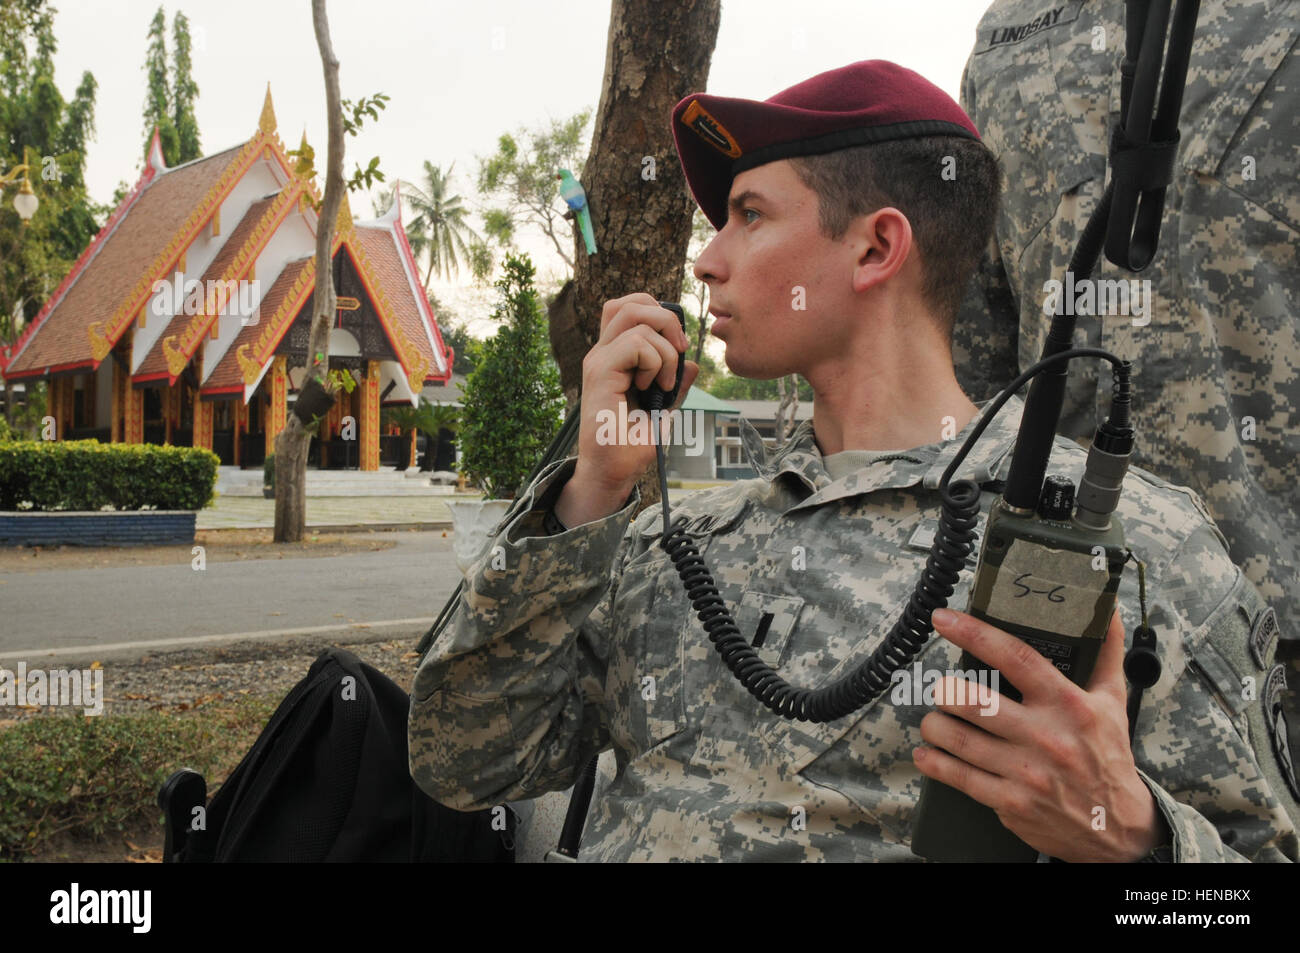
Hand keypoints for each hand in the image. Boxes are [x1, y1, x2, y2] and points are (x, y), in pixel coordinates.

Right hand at [556, 293, 698, 525]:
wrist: (614, 471)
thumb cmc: (632, 444)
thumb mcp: (664, 408)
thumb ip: (676, 383)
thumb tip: (693, 363)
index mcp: (615, 356)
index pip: (631, 308)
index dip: (659, 314)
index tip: (678, 346)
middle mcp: (603, 353)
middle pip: (631, 302)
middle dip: (667, 319)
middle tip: (679, 352)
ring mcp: (599, 360)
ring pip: (636, 317)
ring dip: (665, 349)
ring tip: (664, 382)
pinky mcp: (600, 372)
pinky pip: (637, 343)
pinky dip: (657, 362)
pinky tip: (653, 388)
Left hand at [912, 607, 1165, 861]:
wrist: (1116, 827)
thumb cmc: (1108, 756)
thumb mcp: (1113, 702)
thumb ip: (1105, 653)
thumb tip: (1104, 609)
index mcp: (1068, 704)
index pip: (1016, 658)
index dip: (975, 634)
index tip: (943, 619)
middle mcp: (1045, 736)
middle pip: (974, 702)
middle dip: (945, 691)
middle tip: (941, 688)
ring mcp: (1025, 772)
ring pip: (958, 739)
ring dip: (935, 724)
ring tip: (935, 718)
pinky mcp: (1010, 802)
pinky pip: (959, 777)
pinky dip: (934, 763)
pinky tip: (927, 753)